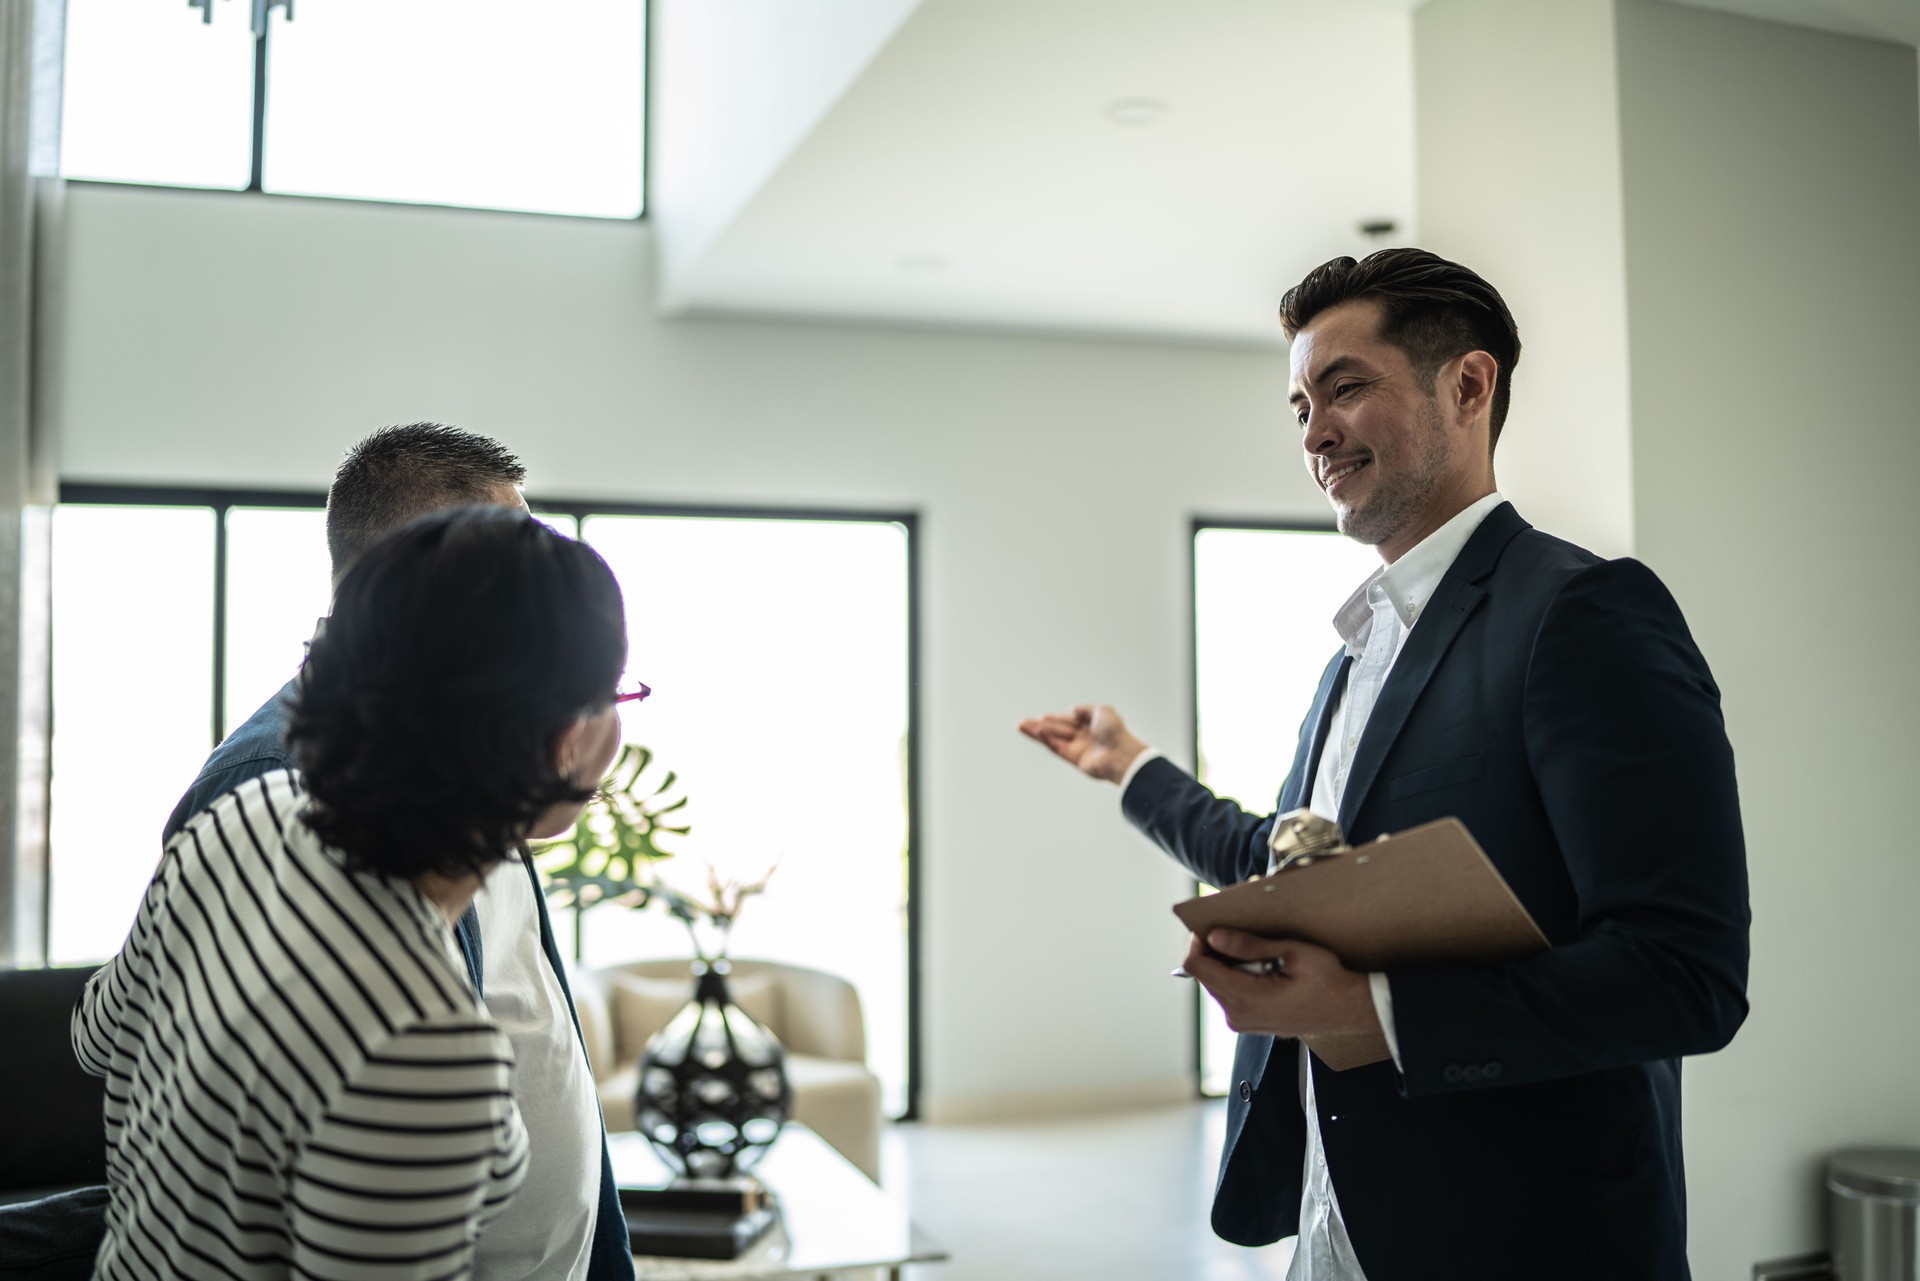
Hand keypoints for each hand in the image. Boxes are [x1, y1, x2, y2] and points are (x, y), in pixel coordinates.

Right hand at [1016, 704, 1147, 784]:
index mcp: (1090, 726)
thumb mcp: (1103, 711)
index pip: (1068, 721)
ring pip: (1052, 739)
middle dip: (1039, 725)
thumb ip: (1086, 709)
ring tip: (1020, 726)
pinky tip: (1037, 732)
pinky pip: (1057, 748)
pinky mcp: (1074, 760)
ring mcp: (1077, 749)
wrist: (1122, 753)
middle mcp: (1083, 738)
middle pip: (1056, 730)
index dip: (1054, 718)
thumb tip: (1071, 709)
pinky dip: (1047, 739)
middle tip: (1022, 722)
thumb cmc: (1116, 732)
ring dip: (1036, 732)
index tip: (1041, 716)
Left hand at [1183, 928, 1380, 1038]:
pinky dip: (1236, 975)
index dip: (1197, 942)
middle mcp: (1238, 1015)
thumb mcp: (1293, 953)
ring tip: (1258, 952)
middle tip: (1241, 932)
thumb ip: (1250, 945)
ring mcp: (1242, 1022)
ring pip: (1215, 983)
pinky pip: (1229, 993)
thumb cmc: (1328, 980)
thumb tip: (1214, 936)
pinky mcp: (1249, 1022)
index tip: (1213, 925)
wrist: (1350, 1010)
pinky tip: (1261, 967)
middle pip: (1202, 974)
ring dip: (1226, 963)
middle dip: (1214, 950)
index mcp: (1246, 998)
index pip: (1196, 966)